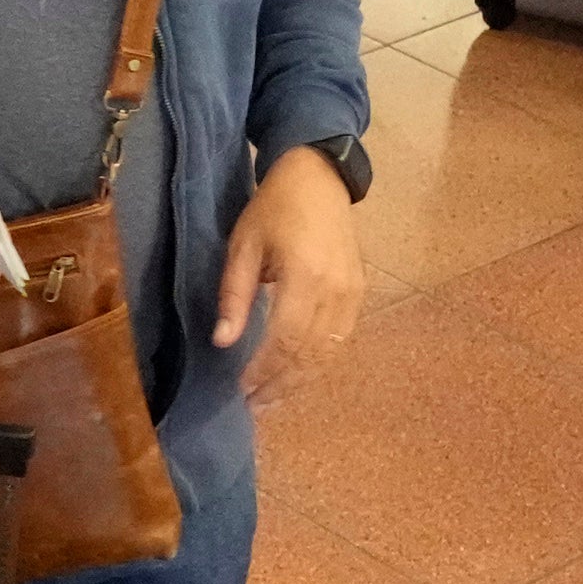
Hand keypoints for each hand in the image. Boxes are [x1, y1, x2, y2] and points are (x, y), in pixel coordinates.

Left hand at [210, 146, 365, 399]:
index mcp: (305, 275)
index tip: (241, 390)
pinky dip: (318, 362)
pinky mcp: (359, 293)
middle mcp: (336, 290)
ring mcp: (353, 293)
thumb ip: (234, 295)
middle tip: (254, 406)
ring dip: (300, 380)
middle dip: (281, 384)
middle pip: (310, 353)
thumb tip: (223, 341)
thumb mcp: (243, 245)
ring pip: (329, 353)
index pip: (286, 339)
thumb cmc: (274, 207)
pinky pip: (340, 340)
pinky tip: (296, 374)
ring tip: (272, 399)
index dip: (264, 369)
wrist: (319, 178)